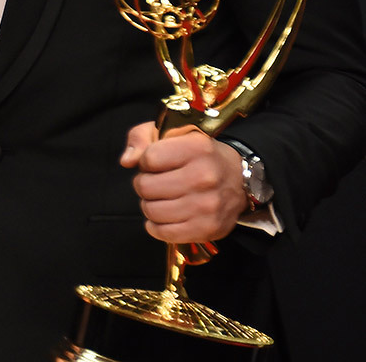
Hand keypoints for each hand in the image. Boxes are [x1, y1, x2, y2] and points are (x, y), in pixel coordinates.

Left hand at [121, 122, 247, 242]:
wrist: (239, 178)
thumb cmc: (198, 154)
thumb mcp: (171, 132)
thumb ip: (141, 138)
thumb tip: (127, 161)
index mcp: (196, 148)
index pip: (148, 159)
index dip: (145, 162)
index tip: (155, 163)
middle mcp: (205, 177)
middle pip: (146, 187)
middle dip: (144, 184)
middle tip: (156, 182)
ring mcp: (208, 205)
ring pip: (152, 211)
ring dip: (150, 205)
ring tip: (162, 198)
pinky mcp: (208, 228)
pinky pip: (164, 233)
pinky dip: (157, 226)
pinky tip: (165, 216)